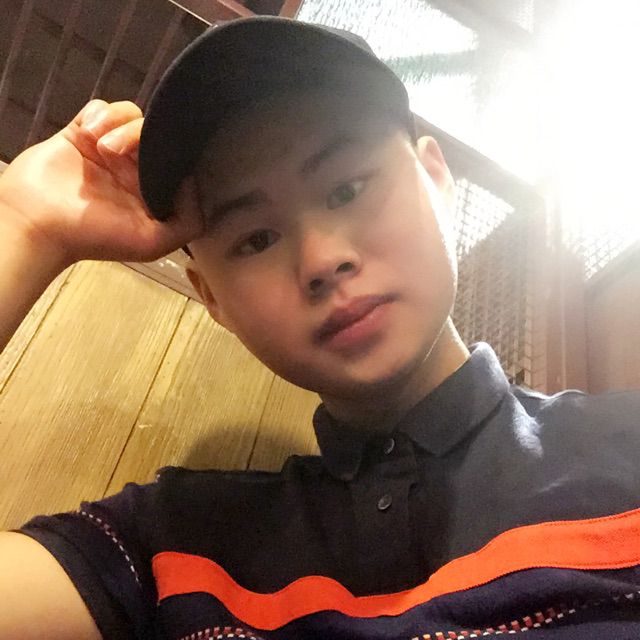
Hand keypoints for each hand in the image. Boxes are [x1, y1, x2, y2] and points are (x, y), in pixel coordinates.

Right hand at [0, 99, 204, 268]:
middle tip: (118, 152)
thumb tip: (194, 182)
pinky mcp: (81, 133)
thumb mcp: (153, 242)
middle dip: (144, 136)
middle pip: (156, 134)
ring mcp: (108, 149)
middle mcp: (135, 169)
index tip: (167, 154)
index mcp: (153, 191)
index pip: (177, 160)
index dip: (177, 153)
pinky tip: (89, 133)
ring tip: (101, 147)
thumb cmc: (95, 236)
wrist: (37, 223)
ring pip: (132, 117)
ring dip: (121, 126)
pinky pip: (102, 108)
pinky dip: (101, 114)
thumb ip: (188, 220)